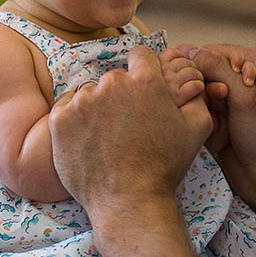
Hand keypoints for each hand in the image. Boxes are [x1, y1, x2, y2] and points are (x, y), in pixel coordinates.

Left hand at [49, 46, 209, 225]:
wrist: (128, 201)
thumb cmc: (163, 167)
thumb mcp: (195, 130)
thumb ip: (196, 97)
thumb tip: (191, 82)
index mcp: (145, 81)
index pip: (140, 55)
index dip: (143, 71)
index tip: (140, 91)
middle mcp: (112, 84)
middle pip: (114, 77)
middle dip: (120, 95)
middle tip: (126, 126)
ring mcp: (83, 101)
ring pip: (90, 92)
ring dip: (97, 108)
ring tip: (107, 138)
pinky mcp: (60, 118)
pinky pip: (67, 107)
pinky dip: (75, 120)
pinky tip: (88, 140)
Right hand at [183, 45, 255, 203]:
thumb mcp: (245, 96)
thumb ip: (217, 68)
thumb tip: (186, 48)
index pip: (215, 51)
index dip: (209, 68)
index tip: (223, 91)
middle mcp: (242, 74)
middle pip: (203, 69)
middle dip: (206, 88)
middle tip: (223, 106)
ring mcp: (229, 95)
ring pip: (197, 88)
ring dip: (202, 104)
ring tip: (220, 122)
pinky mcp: (217, 114)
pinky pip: (197, 106)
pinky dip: (200, 116)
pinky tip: (213, 129)